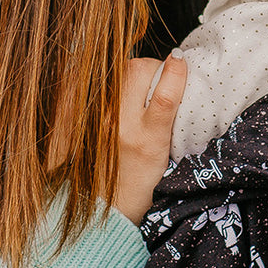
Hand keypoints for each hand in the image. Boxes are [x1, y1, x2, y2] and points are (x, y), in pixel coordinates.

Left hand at [113, 56, 185, 224]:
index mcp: (147, 141)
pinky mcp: (87, 116)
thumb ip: (173, 120)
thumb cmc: (144, 185)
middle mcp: (121, 127)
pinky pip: (105, 82)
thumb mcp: (169, 157)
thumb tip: (179, 78)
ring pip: (120, 71)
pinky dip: (119, 80)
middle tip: (161, 78)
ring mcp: (100, 120)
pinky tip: (126, 92)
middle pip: (137, 71)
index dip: (175, 71)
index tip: (181, 61)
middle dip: (153, 66)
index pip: (164, 97)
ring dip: (136, 71)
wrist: (106, 206)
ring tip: (143, 86)